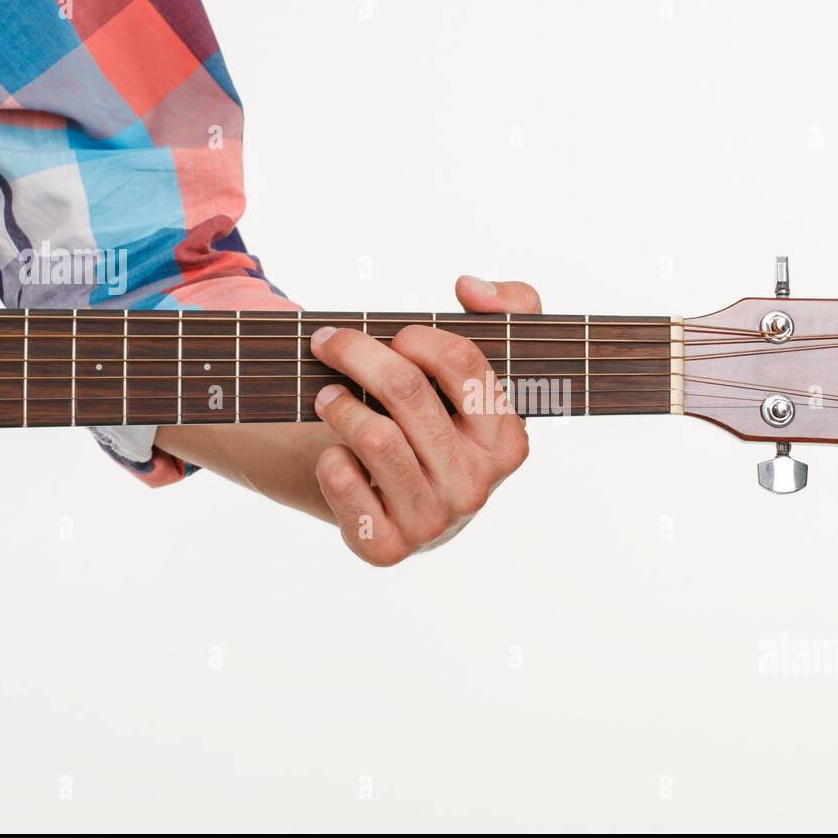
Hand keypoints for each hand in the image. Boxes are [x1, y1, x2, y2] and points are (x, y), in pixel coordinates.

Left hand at [310, 275, 540, 565]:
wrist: (403, 503)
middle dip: (357, 353)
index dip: (418, 337)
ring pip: (375, 436)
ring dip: (337, 404)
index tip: (395, 335)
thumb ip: (510, 306)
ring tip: (327, 397)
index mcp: (509, 441)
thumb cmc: (442, 424)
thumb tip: (471, 288)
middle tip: (329, 343)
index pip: (463, 361)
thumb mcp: (486, 366)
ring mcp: (435, 522)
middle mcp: (478, 486)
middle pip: (406, 390)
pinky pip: (344, 486)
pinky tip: (336, 454)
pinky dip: (330, 460)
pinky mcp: (387, 549)